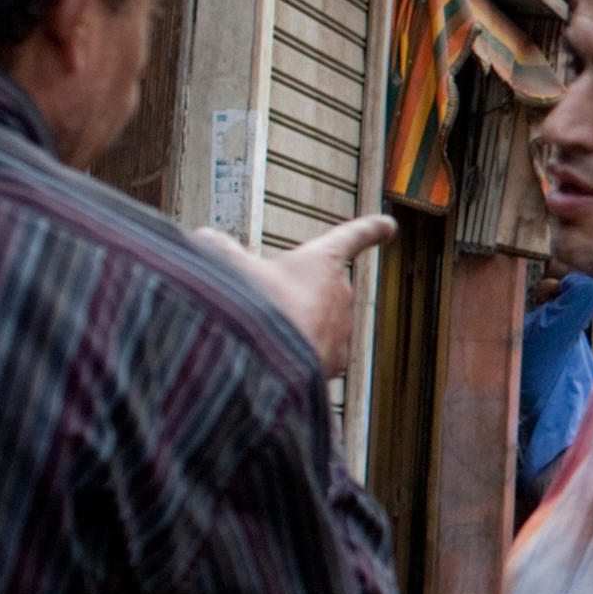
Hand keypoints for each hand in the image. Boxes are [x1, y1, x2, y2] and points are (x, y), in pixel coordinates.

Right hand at [195, 212, 394, 378]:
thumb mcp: (226, 267)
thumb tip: (204, 236)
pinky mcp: (338, 362)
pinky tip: (272, 361)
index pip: (352, 237)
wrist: (269, 368)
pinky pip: (314, 353)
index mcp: (323, 261)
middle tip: (263, 304)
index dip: (369, 230)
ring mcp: (343, 329)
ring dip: (293, 326)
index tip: (389, 225)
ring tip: (263, 334)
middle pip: (318, 287)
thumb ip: (216, 248)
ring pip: (315, 322)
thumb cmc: (253, 308)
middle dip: (294, 295)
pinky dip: (296, 356)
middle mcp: (341, 293)